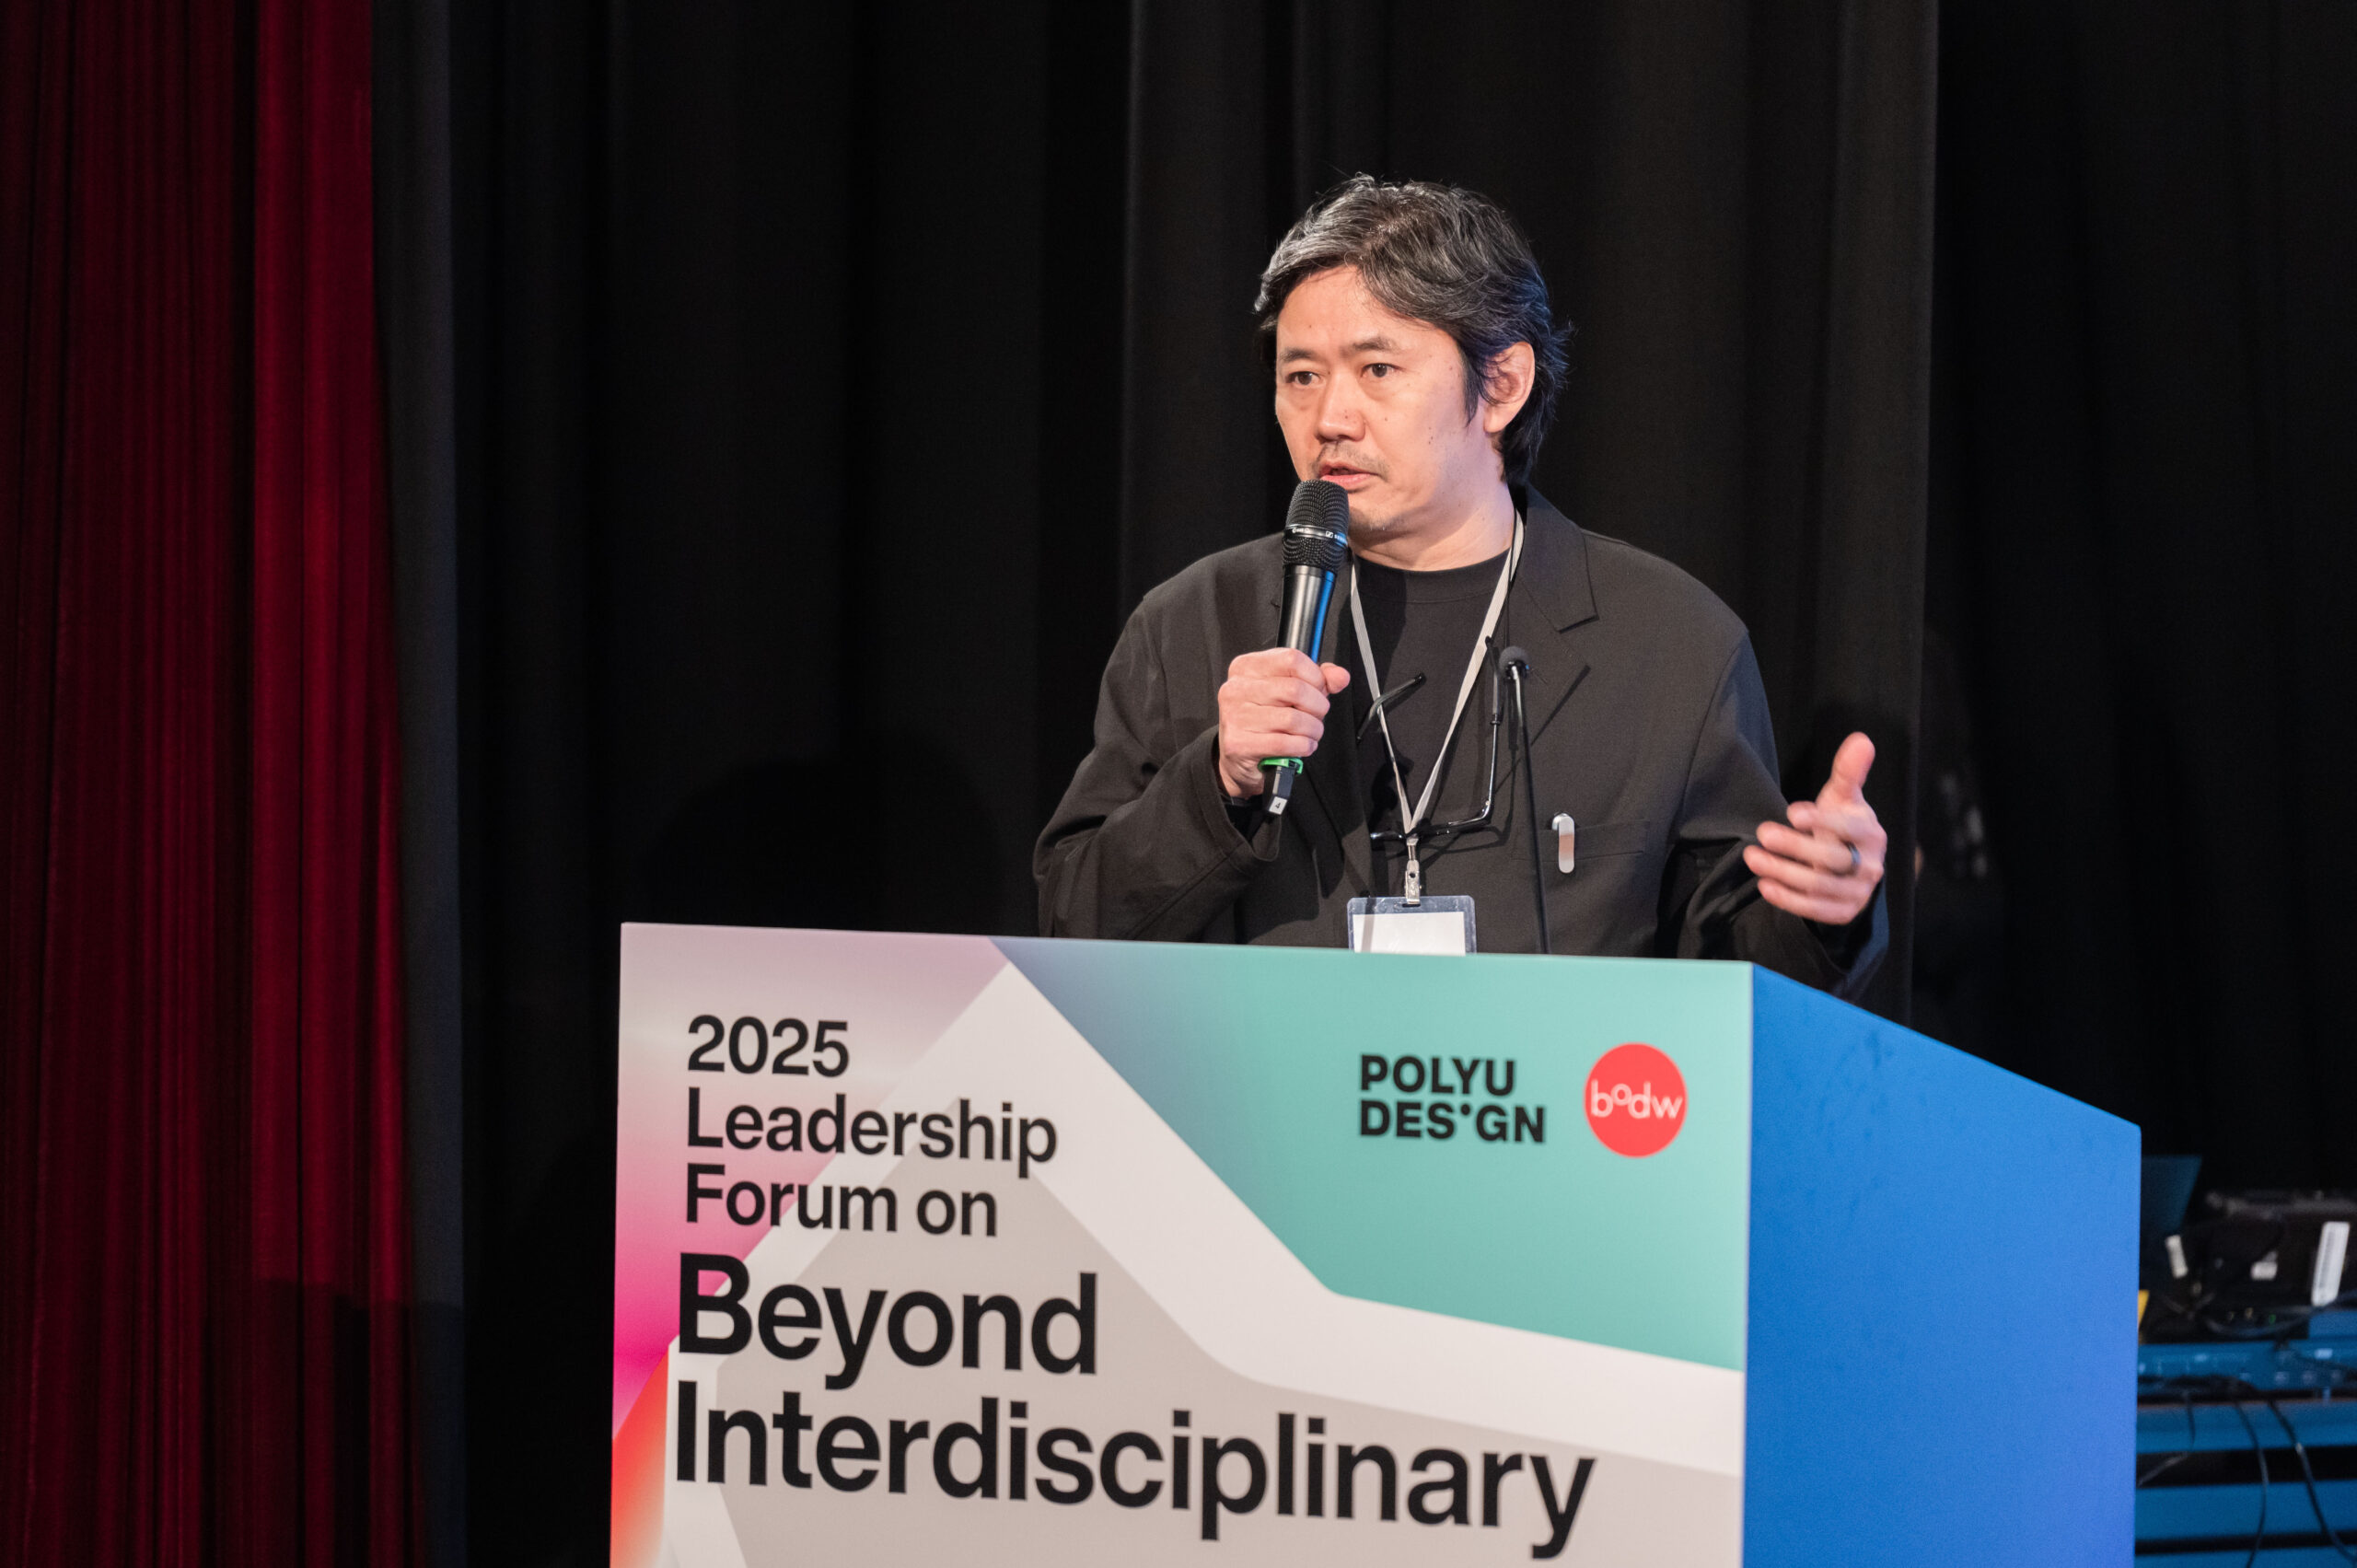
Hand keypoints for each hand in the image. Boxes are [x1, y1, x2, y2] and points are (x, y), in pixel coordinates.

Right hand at [1215, 649, 1351, 797]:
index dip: (1315, 677)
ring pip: (1293, 719)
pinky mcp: (1239, 743)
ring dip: (1312, 730)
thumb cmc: (1262, 719)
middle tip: (1316, 716)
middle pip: (1295, 689)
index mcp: (1247, 667)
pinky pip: (1285, 743)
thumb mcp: (1288, 691)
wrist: (1237, 755)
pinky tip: (1301, 746)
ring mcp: (1236, 716)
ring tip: (1309, 733)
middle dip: (1317, 707)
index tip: (1318, 690)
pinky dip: (1302, 747)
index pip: (1292, 660)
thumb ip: (1317, 679)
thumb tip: (1339, 676)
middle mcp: (1237, 689)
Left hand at [1744, 731, 1885, 925]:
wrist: (1853, 866)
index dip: (1821, 820)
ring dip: (1783, 872)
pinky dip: (1789, 901)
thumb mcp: (1843, 798)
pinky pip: (1816, 911)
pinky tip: (1765, 886)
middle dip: (1794, 846)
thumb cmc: (1841, 825)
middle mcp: (1870, 865)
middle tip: (1761, 833)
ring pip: (1819, 885)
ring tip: (1752, 858)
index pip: (1848, 828)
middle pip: (1831, 858)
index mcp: (1871, 833)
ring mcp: (1858, 892)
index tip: (1792, 813)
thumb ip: (1848, 772)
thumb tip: (1861, 740)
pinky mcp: (1844, 912)